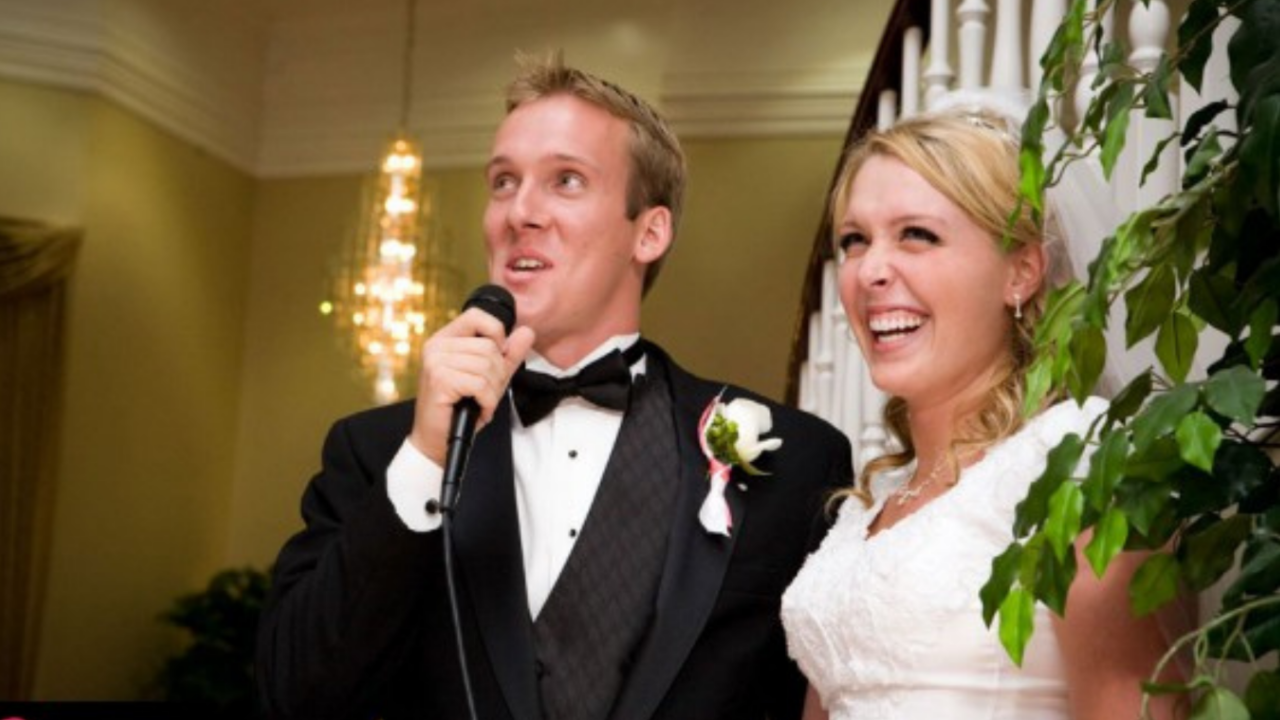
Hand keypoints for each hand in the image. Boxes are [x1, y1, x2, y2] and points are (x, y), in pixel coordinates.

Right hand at [408, 308, 535, 464]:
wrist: (437, 439)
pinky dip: (487, 401)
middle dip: (497, 375)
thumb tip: (527, 332)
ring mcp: (435, 362)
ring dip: (492, 391)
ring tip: (480, 402)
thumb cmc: (460, 408)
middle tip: (485, 393)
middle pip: (489, 347)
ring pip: (487, 366)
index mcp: (445, 339)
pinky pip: (480, 384)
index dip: (496, 334)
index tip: (497, 357)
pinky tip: (478, 409)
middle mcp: (436, 346)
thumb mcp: (491, 377)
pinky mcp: (439, 380)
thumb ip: (509, 354)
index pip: (477, 316)